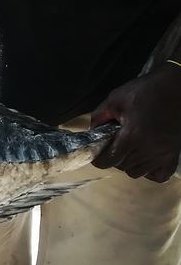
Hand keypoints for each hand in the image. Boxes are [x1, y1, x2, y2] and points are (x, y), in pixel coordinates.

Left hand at [91, 63, 180, 181]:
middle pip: (122, 166)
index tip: (97, 153)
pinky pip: (159, 175)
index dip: (99, 159)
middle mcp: (148, 149)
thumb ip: (100, 116)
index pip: (108, 161)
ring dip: (130, 164)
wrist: (176, 88)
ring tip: (130, 149)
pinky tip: (146, 158)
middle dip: (113, 158)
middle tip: (115, 144)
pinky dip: (150, 171)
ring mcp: (163, 154)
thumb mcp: (116, 99)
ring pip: (138, 172)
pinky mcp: (174, 154)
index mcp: (132, 136)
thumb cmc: (147, 91)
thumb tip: (92, 131)